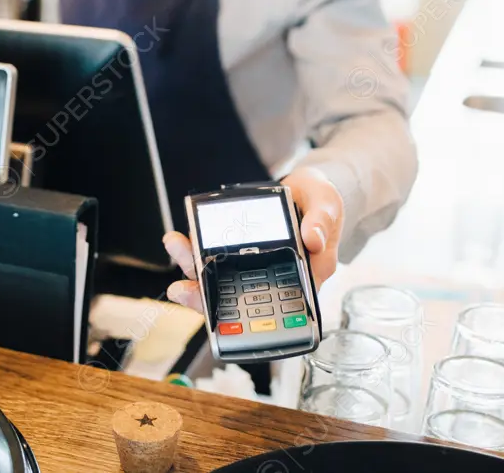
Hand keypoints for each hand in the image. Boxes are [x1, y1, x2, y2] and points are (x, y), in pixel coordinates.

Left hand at [164, 168, 343, 310]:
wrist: (306, 189)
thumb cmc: (319, 204)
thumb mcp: (327, 205)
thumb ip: (323, 221)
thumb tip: (313, 239)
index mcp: (300, 278)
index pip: (272, 305)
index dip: (244, 314)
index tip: (220, 307)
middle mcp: (272, 278)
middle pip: (236, 296)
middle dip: (204, 294)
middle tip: (182, 287)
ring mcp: (251, 265)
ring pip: (219, 279)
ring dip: (191, 269)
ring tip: (175, 249)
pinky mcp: (236, 250)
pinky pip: (212, 257)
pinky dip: (192, 252)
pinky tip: (178, 241)